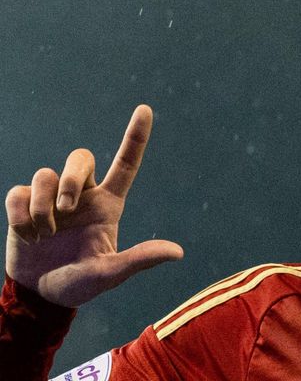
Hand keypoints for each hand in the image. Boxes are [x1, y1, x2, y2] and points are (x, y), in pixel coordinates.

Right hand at [4, 105, 182, 306]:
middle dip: (70, 177)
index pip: (125, 164)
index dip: (135, 136)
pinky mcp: (24, 205)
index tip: (145, 109)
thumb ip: (138, 259)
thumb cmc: (81, 283)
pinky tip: (27, 235)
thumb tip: (177, 252)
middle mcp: (82, 195)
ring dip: (42, 206)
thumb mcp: (110, 273)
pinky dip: (21, 214)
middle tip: (65, 209)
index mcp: (108, 205)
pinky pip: (18, 192)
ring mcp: (51, 198)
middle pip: (80, 157)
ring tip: (44, 235)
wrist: (41, 295)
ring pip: (45, 174)